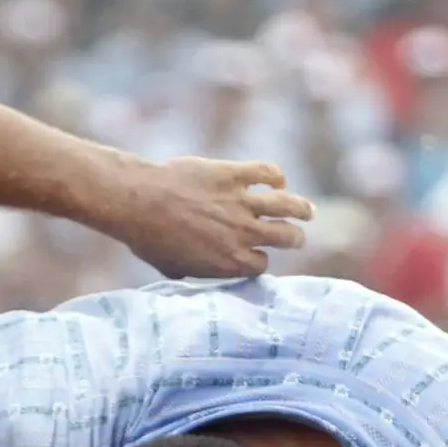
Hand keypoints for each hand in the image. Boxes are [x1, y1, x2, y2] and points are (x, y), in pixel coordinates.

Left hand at [112, 157, 313, 277]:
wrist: (139, 203)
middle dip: (294, 238)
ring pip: (285, 206)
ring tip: (309, 211)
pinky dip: (275, 177)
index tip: (256, 257)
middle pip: (285, 237)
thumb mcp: (174, 268)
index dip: (260, 261)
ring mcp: (240, 203)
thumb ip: (194, 271)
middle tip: (298, 236)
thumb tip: (192, 273)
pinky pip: (265, 173)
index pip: (261, 264)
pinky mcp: (232, 175)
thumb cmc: (150, 240)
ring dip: (301, 208)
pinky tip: (278, 180)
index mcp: (231, 262)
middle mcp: (242, 234)